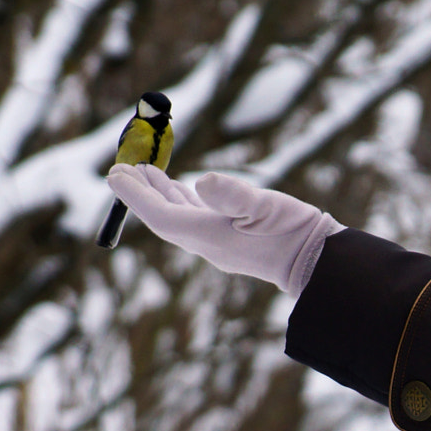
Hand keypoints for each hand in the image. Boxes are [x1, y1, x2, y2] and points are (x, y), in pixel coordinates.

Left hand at [105, 166, 341, 296]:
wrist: (317, 260)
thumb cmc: (292, 231)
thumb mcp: (264, 206)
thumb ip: (233, 194)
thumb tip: (201, 181)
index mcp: (207, 234)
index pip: (159, 214)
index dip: (134, 195)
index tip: (114, 174)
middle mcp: (206, 241)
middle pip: (162, 216)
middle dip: (140, 194)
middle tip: (121, 169)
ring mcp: (218, 242)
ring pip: (178, 216)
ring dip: (159, 194)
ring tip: (144, 172)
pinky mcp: (231, 239)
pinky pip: (196, 218)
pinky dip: (182, 200)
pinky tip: (185, 189)